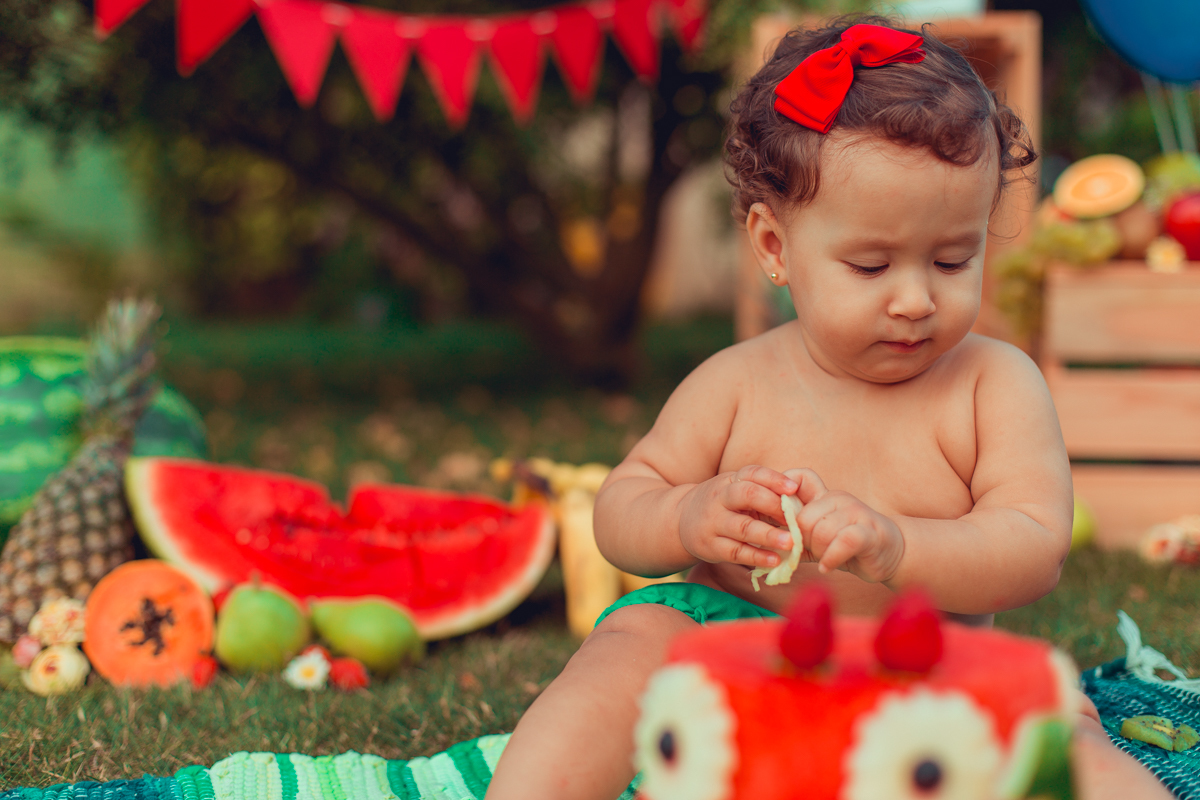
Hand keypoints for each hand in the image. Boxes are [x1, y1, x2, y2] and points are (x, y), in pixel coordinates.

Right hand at [678, 465, 799, 568]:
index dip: (773, 479)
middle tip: (795, 518)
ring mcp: (713, 522)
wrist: (679, 520)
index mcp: (731, 480)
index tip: (793, 488)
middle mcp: (720, 498)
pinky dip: (756, 556)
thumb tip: (800, 497)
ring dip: (768, 535)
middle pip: (746, 495)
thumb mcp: (734, 489)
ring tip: (791, 542)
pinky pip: (736, 551)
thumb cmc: (721, 504)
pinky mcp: (710, 546)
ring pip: (743, 527)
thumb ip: (762, 491)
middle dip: (773, 505)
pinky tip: (774, 560)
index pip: (752, 473)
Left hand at [785, 468, 904, 582]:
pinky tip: (827, 567)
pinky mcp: (869, 532)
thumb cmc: (847, 546)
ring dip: (819, 552)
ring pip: (821, 532)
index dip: (783, 491)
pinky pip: (842, 542)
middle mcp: (839, 498)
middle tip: (813, 551)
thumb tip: (762, 540)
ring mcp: (856, 513)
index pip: (800, 477)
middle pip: (803, 518)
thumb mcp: (818, 536)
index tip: (776, 516)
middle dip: (803, 540)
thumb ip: (795, 533)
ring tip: (825, 559)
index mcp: (824, 496)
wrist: (890, 553)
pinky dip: (831, 559)